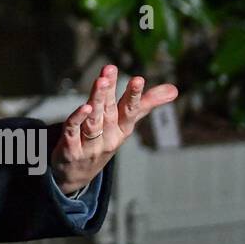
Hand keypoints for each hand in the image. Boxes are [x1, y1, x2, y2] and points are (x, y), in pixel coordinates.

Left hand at [50, 63, 178, 194]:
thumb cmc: (103, 142)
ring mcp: (90, 145)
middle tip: (110, 69)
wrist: (77, 174)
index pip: (129, 111)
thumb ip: (145, 105)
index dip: (134, 96)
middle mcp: (108, 137)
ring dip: (96, 101)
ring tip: (100, 82)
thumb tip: (173, 89)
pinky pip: (73, 132)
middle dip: (109, 91)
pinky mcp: (71, 149)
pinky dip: (77, 120)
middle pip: (109, 111)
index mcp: (122, 130)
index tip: (139, 79)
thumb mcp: (125, 125)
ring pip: (93, 120)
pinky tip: (82, 107)